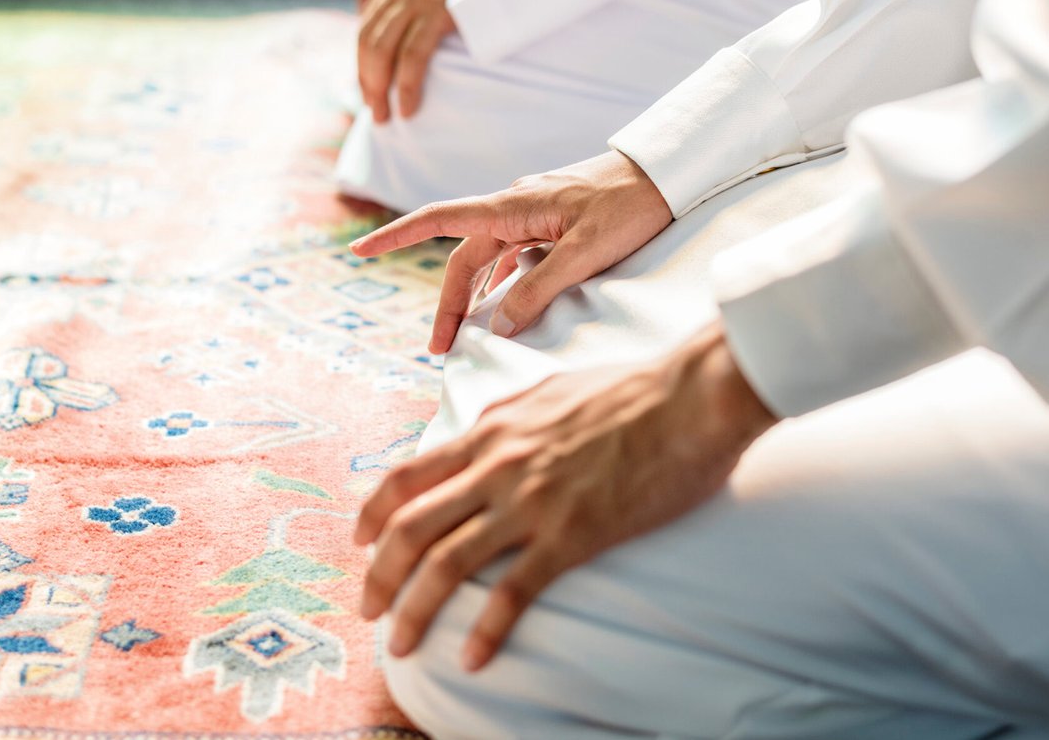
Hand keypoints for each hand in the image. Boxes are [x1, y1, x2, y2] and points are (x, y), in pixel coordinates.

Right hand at [351, 151, 673, 352]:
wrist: (669, 174)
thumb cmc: (630, 206)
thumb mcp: (585, 254)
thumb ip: (539, 290)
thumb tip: (497, 327)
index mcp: (512, 207)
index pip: (439, 221)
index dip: (395, 237)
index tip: (358, 250)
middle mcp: (514, 207)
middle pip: (464, 258)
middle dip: (447, 303)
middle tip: (440, 350)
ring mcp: (532, 214)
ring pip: (489, 259)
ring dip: (475, 296)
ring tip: (468, 337)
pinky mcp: (552, 222)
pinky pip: (515, 255)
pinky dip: (505, 283)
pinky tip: (510, 306)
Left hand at [354, 0, 457, 120]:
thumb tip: (424, 22)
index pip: (368, 20)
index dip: (364, 58)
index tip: (371, 84)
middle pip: (367, 39)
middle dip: (367, 79)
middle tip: (375, 109)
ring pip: (381, 50)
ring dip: (379, 89)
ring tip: (386, 117)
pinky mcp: (439, 10)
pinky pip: (412, 57)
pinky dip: (406, 87)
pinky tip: (407, 109)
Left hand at [356, 322, 777, 669]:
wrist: (688, 398)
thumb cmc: (628, 389)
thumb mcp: (546, 389)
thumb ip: (505, 416)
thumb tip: (478, 430)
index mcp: (489, 431)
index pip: (407, 475)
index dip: (373, 513)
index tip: (360, 541)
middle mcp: (497, 467)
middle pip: (412, 526)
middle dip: (378, 574)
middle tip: (367, 608)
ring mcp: (530, 503)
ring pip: (448, 563)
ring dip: (414, 610)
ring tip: (400, 644)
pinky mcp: (571, 535)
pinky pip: (514, 592)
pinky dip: (487, 630)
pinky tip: (472, 658)